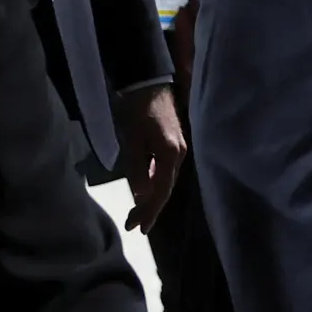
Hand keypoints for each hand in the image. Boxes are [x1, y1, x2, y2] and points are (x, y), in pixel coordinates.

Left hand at [115, 85, 185, 232]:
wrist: (148, 84)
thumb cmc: (137, 111)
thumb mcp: (132, 141)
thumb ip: (137, 170)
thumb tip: (141, 196)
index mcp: (171, 155)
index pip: (161, 191)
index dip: (150, 211)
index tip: (137, 227)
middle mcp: (179, 154)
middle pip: (165, 188)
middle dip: (150, 208)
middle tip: (133, 224)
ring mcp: (178, 148)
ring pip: (166, 180)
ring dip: (152, 196)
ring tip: (137, 212)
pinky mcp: (174, 143)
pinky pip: (165, 169)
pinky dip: (155, 182)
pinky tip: (145, 189)